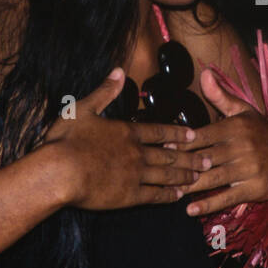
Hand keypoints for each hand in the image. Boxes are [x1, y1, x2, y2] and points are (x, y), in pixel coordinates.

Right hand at [43, 68, 208, 210]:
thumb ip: (104, 91)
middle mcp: (137, 153)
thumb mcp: (82, 109)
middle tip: (209, 160)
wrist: (58, 173)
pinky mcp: (128, 196)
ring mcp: (135, 176)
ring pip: (167, 175)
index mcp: (127, 132)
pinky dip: (168, 195)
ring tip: (199, 177)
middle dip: (191, 157)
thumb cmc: (66, 140)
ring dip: (184, 176)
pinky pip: (154, 195)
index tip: (193, 135)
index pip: (160, 131)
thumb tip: (118, 70)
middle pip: (170, 154)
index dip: (178, 133)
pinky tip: (178, 197)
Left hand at [172, 67, 267, 216]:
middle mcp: (241, 147)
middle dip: (182, 166)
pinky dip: (208, 205)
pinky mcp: (254, 188)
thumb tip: (204, 74)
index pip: (202, 135)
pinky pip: (227, 198)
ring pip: (213, 179)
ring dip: (190, 186)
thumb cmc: (265, 133)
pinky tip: (191, 210)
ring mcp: (248, 169)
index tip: (164, 148)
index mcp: (236, 128)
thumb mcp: (245, 111)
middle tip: (160, 173)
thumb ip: (221, 96)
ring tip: (170, 192)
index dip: (182, 142)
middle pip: (205, 158)